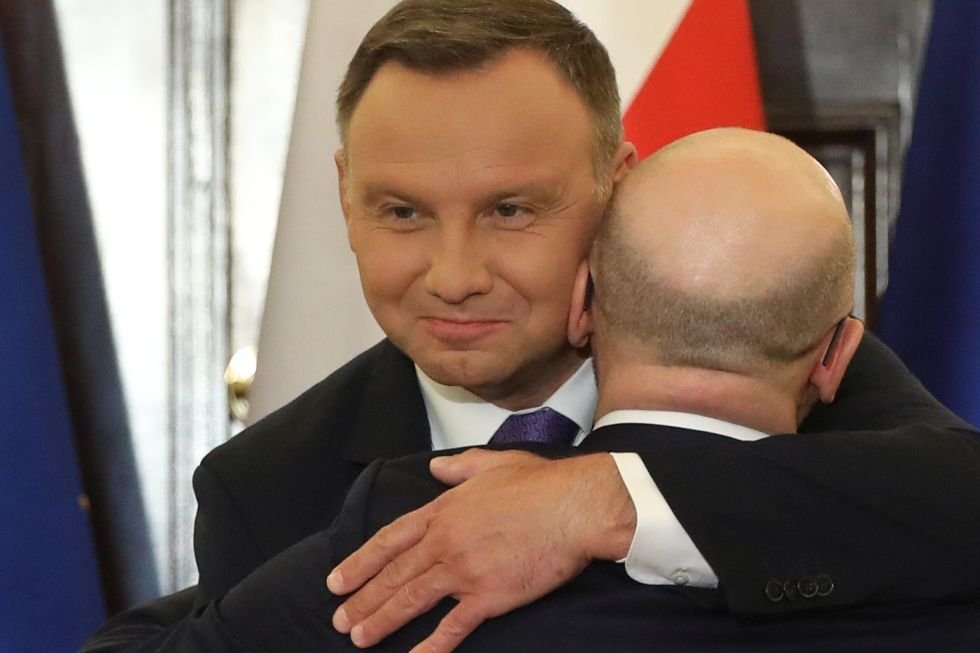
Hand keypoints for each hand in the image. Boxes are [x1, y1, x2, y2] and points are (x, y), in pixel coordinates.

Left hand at [326, 449, 634, 651]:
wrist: (574, 507)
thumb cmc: (540, 484)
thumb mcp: (492, 463)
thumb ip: (458, 468)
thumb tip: (436, 467)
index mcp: (444, 510)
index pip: (389, 540)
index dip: (360, 562)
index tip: (337, 580)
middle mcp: (445, 542)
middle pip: (393, 575)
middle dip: (362, 598)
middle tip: (339, 619)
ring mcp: (464, 571)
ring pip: (411, 600)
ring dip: (381, 621)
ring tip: (359, 638)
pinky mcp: (488, 596)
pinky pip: (452, 626)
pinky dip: (431, 645)